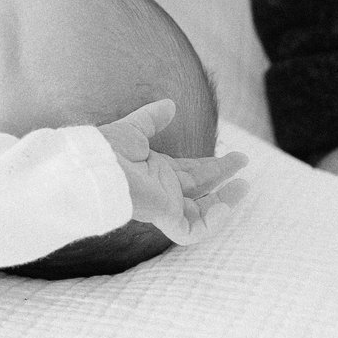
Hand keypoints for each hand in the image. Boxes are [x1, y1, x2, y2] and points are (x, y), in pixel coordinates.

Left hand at [97, 100, 250, 245]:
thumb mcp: (133, 129)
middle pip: (201, 189)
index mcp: (157, 172)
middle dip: (224, 178)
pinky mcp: (163, 216)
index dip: (216, 166)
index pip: (193, 172)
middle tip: (244, 161)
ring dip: (224, 202)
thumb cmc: (106, 148)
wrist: (93, 165)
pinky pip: (191, 232)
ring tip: (243, 186)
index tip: (238, 156)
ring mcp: (164, 205)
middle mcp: (163, 190)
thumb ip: (152, 119)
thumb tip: (170, 105)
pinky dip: (210, 225)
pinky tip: (223, 207)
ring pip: (201, 213)